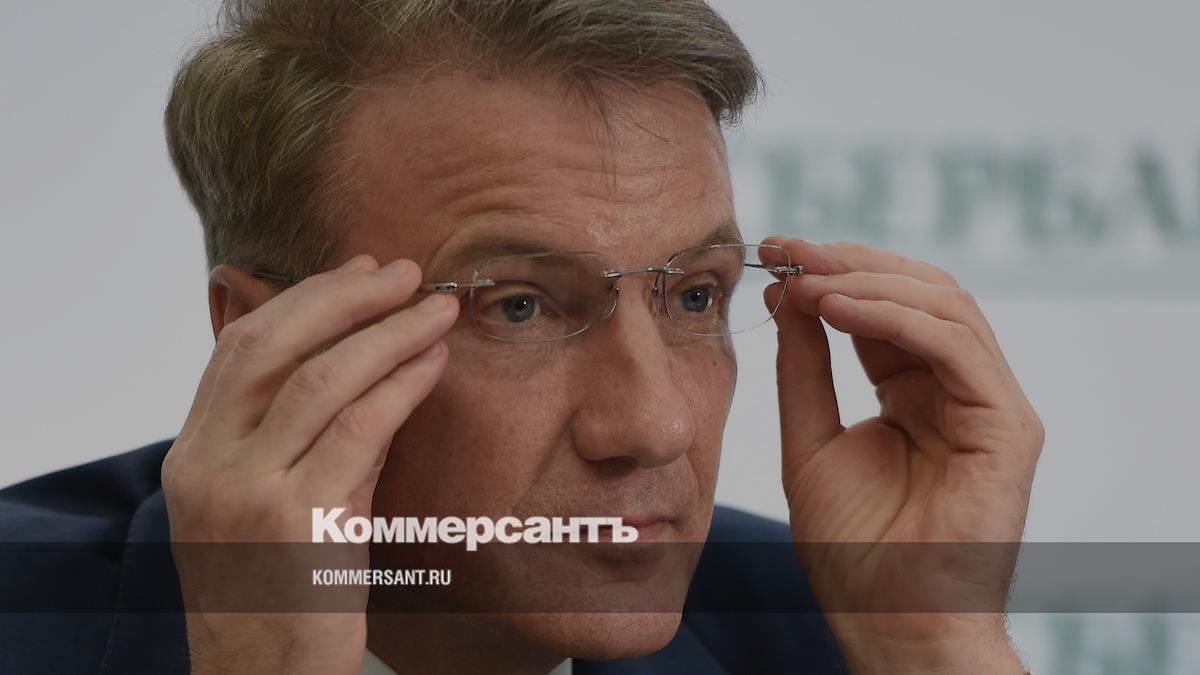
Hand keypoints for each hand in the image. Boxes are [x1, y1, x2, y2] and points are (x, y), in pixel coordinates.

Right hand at [161, 255, 457, 674]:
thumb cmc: (279, 595)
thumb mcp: (275, 506)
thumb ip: (310, 438)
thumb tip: (374, 361)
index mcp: (192, 455)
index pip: (241, 348)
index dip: (305, 299)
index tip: (361, 271)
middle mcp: (208, 466)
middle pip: (274, 345)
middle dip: (345, 298)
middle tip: (407, 273)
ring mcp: (248, 493)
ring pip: (320, 379)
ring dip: (387, 333)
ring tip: (437, 310)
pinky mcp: (299, 524)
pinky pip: (359, 431)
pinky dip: (401, 386)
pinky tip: (434, 364)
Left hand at [764, 238, 1041, 673]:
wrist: (889, 623)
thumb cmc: (851, 551)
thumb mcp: (809, 440)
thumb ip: (803, 368)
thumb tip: (786, 295)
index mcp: (914, 391)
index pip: (882, 307)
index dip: (828, 272)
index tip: (770, 252)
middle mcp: (956, 389)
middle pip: (919, 291)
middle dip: (847, 261)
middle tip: (785, 249)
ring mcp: (988, 404)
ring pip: (945, 304)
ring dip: (867, 280)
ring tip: (803, 278)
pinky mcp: (1007, 426)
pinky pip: (956, 345)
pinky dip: (895, 316)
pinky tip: (835, 308)